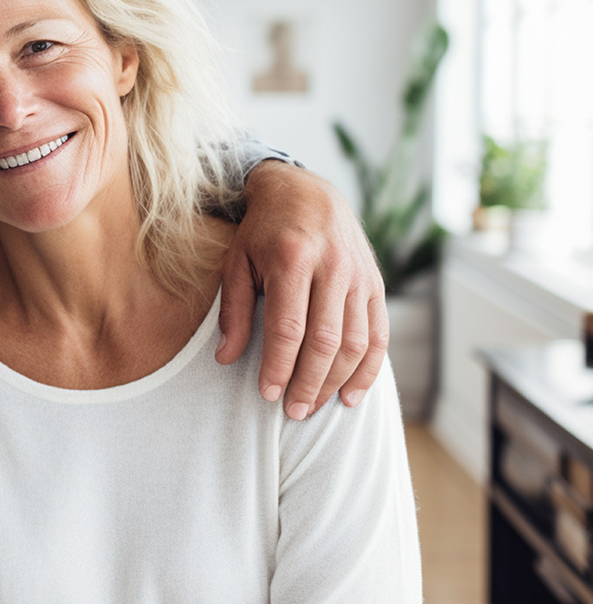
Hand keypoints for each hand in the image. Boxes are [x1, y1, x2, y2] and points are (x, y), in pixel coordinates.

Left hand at [215, 160, 387, 418]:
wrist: (306, 191)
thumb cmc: (262, 231)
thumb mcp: (236, 261)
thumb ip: (233, 309)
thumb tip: (225, 358)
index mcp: (292, 258)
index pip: (288, 327)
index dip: (278, 366)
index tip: (267, 394)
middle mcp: (332, 266)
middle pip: (325, 340)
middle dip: (309, 383)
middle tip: (293, 412)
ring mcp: (359, 275)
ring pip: (354, 341)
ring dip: (336, 381)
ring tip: (315, 407)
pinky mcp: (375, 283)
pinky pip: (378, 334)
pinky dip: (367, 369)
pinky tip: (351, 395)